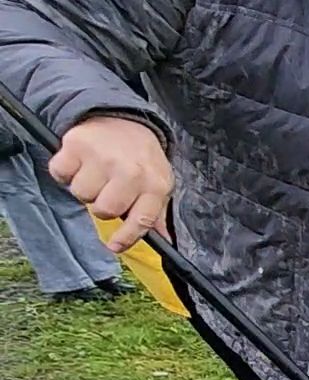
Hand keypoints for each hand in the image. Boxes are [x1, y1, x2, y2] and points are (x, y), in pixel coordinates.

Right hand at [49, 116, 172, 252]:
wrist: (122, 118)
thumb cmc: (140, 157)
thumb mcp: (159, 182)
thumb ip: (156, 212)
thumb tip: (164, 241)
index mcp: (155, 184)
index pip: (142, 221)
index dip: (126, 238)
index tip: (114, 246)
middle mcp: (131, 172)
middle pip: (105, 210)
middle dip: (102, 205)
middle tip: (106, 190)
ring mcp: (103, 158)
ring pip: (81, 194)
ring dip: (84, 187)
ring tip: (95, 173)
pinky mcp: (77, 145)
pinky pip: (60, 174)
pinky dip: (64, 171)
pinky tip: (79, 163)